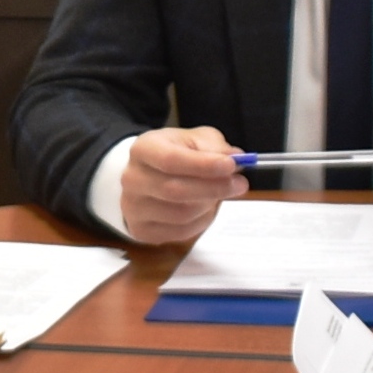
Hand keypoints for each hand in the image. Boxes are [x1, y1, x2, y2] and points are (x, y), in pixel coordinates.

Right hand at [117, 127, 246, 242]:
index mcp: (143, 149)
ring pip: (181, 214)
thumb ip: (215, 147)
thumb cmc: (175, 154)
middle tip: (239, 184)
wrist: (147, 175)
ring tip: (221, 194)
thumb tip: (237, 159)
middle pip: (176, 190)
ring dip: (209, 205)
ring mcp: (133, 208)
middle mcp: (132, 179)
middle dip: (214, 188)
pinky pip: (180, 232)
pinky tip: (207, 208)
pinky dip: (201, 221)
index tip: (232, 166)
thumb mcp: (195, 140)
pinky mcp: (141, 231)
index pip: (171, 160)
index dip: (203, 165)